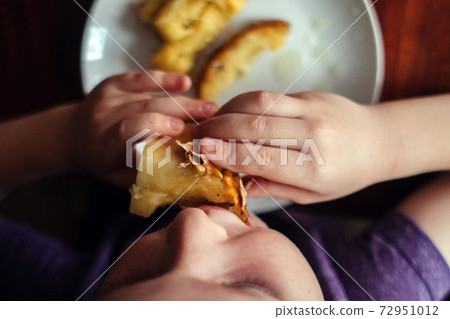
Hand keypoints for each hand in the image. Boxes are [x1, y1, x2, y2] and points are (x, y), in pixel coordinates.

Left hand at [68, 70, 217, 186]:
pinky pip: (141, 78)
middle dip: (181, 110)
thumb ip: (145, 173)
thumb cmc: (102, 161)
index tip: (181, 130)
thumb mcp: (118, 177)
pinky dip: (164, 79)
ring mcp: (107, 97)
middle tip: (212, 117)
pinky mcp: (113, 83)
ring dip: (182, 100)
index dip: (155, 125)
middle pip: (145, 108)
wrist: (72, 136)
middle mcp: (103, 116)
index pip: (128, 128)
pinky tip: (185, 82)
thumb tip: (182, 175)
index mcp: (103, 144)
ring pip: (149, 95)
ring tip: (209, 106)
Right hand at [192, 91, 392, 203]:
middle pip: (255, 125)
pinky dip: (243, 103)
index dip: (227, 154)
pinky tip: (231, 113)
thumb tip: (234, 185)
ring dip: (227, 110)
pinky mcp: (309, 95)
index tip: (200, 151)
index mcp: (315, 169)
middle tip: (196, 137)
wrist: (379, 140)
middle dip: (218, 130)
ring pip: (259, 102)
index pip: (262, 158)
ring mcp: (312, 110)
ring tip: (210, 123)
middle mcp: (314, 135)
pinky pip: (269, 95)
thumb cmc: (346, 175)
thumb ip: (271, 187)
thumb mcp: (311, 195)